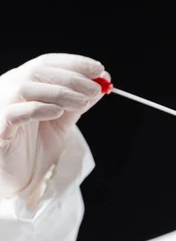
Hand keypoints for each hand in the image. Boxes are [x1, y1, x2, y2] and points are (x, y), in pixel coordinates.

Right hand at [0, 53, 108, 196]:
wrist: (24, 177)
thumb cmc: (39, 145)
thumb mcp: (64, 119)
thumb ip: (78, 101)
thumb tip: (101, 83)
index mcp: (24, 83)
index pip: (46, 63)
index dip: (73, 63)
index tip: (99, 69)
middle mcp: (9, 89)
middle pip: (38, 72)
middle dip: (72, 78)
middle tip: (95, 88)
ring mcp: (1, 107)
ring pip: (27, 88)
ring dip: (60, 92)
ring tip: (84, 102)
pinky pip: (15, 114)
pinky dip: (38, 109)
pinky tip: (57, 112)